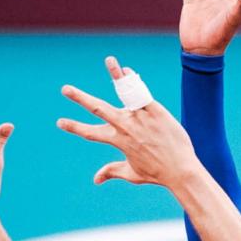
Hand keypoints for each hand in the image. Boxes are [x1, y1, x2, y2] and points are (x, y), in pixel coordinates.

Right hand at [58, 60, 197, 188]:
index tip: (59, 122)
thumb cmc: (158, 173)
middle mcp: (126, 127)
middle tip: (64, 89)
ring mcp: (141, 118)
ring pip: (125, 93)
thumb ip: (111, 171)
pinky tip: (128, 71)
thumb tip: (95, 179)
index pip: (90, 132)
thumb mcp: (132, 173)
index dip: (74, 127)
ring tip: (109, 60)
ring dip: (116, 75)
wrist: (182, 171)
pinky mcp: (156, 111)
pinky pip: (143, 94)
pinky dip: (135, 82)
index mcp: (118, 141)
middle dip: (80, 99)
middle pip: (98, 109)